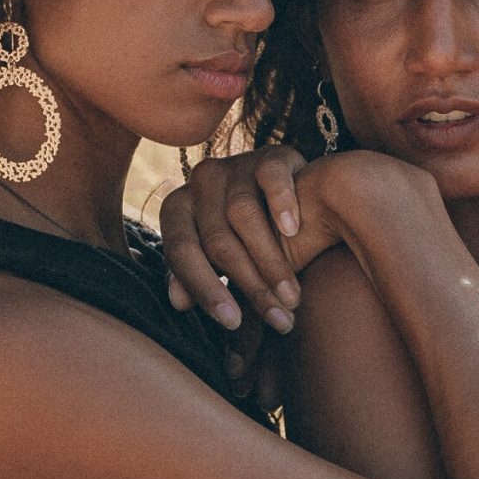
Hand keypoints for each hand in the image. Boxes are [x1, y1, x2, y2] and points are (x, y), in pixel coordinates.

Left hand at [160, 148, 399, 333]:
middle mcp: (201, 182)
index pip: (181, 251)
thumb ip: (200, 278)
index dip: (206, 289)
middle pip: (216, 239)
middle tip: (277, 319)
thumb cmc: (253, 240)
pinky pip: (271, 178)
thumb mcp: (223, 262)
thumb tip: (178, 303)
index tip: (232, 323)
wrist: (300, 197)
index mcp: (178, 209)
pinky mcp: (270, 155)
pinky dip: (282, 204)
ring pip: (243, 215)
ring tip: (293, 297)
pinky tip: (293, 230)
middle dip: (249, 286)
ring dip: (272, 262)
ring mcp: (236, 164)